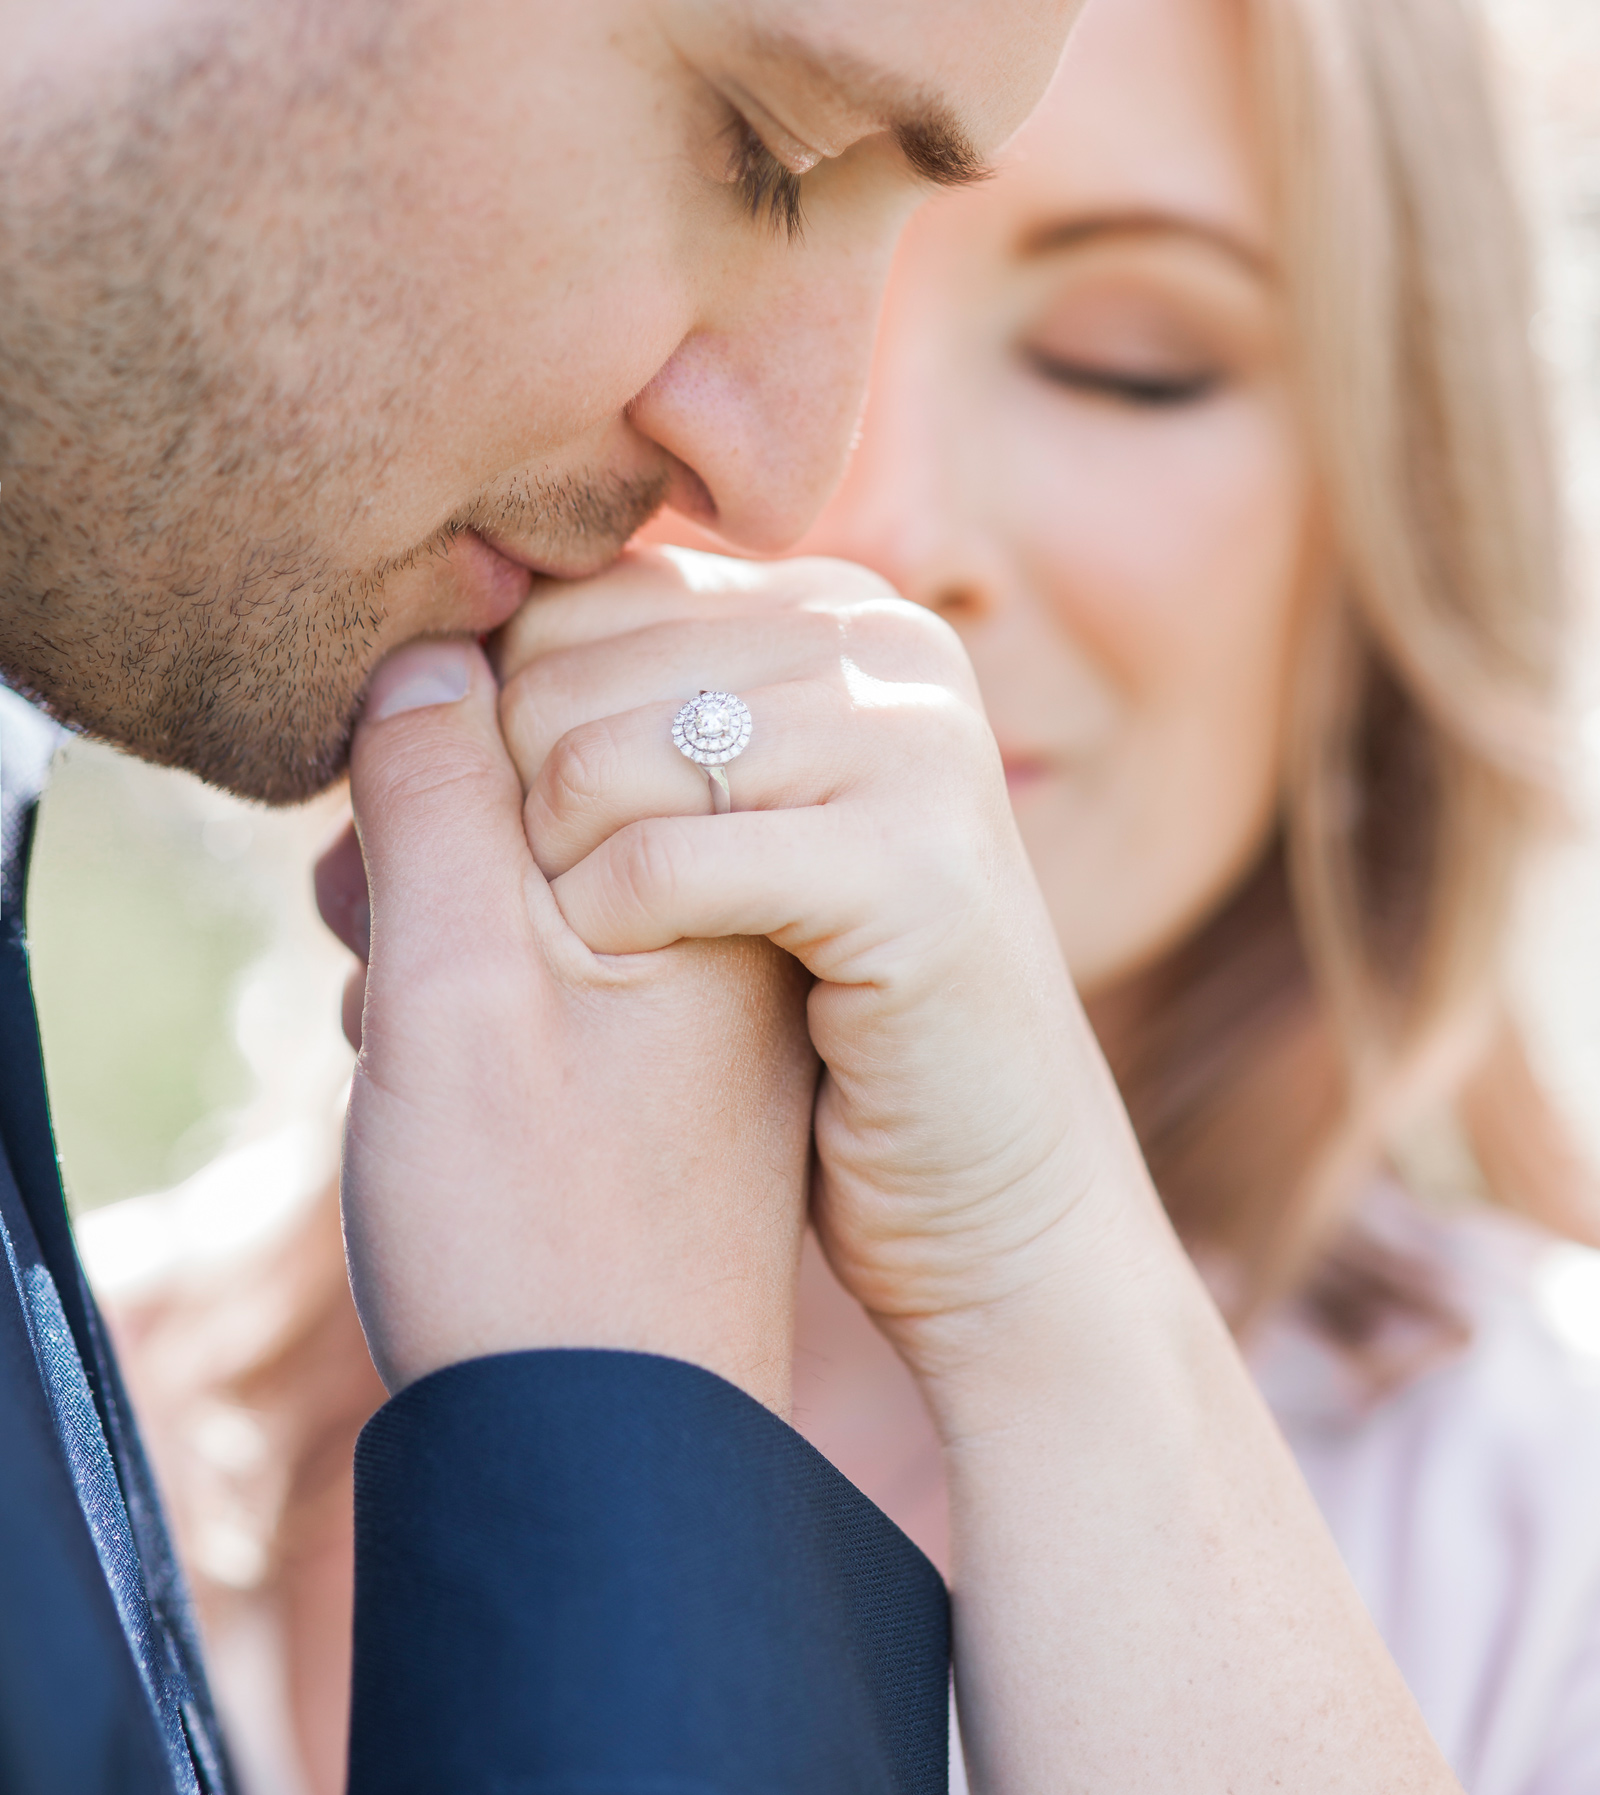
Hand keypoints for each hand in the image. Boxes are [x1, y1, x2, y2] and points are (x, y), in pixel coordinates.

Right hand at [314, 638, 815, 1405]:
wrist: (609, 1458)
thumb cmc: (531, 1235)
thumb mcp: (460, 993)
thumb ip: (447, 803)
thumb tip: (439, 649)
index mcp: (724, 870)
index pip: (589, 685)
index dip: (456, 730)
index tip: (399, 847)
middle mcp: (741, 916)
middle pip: (569, 766)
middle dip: (444, 820)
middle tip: (372, 923)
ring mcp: (713, 990)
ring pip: (551, 861)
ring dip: (445, 902)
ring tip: (387, 1005)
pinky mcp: (674, 1056)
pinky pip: (566, 949)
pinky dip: (481, 973)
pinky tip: (420, 1047)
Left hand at [495, 547, 1167, 1406]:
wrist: (995, 1191)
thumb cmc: (823, 1021)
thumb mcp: (721, 835)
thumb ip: (618, 724)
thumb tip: (411, 667)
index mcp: (833, 610)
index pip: (570, 603)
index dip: (492, 730)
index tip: (508, 852)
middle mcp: (884, 645)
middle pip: (562, 671)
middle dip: (501, 810)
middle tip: (523, 927)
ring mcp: (910, 744)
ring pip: (593, 756)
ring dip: (543, 881)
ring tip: (575, 962)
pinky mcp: (910, 865)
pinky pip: (658, 862)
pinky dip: (603, 934)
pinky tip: (627, 986)